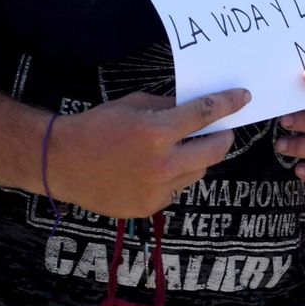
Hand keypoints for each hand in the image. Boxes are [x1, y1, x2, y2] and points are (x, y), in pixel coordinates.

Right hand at [46, 89, 251, 219]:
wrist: (60, 162)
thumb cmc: (96, 126)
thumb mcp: (133, 104)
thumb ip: (169, 107)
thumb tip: (199, 108)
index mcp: (155, 132)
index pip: (205, 114)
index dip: (229, 104)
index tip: (244, 97)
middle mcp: (160, 164)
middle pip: (215, 150)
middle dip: (222, 137)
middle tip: (221, 131)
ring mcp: (156, 190)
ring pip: (199, 172)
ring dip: (197, 159)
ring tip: (178, 150)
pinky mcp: (149, 207)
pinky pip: (177, 189)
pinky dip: (175, 178)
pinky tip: (154, 170)